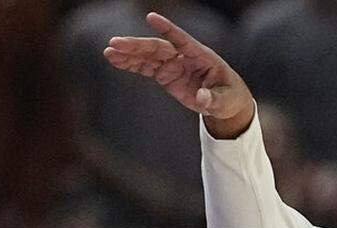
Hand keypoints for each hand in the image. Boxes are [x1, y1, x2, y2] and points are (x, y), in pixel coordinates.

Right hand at [104, 12, 254, 137]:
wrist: (224, 101)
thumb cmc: (229, 96)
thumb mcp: (226, 101)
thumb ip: (214, 99)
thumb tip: (202, 98)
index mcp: (202, 56)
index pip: (183, 40)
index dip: (168, 29)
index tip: (151, 17)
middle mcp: (184, 56)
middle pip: (158, 47)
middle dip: (137, 45)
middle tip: (115, 43)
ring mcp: (173, 64)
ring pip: (148, 55)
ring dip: (128, 53)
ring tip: (108, 52)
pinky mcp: (165, 74)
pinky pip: (145, 67)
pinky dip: (130, 64)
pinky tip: (114, 60)